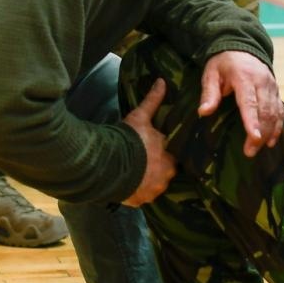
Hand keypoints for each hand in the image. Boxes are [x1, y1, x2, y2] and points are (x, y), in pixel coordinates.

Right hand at [121, 79, 175, 205]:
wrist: (111, 163)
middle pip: (164, 173)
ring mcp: (154, 191)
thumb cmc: (129, 139)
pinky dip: (136, 193)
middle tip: (143, 162)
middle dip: (156, 169)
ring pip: (154, 186)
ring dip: (146, 181)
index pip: (172, 156)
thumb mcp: (140, 117)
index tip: (154, 151)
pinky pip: (141, 197)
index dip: (163, 154)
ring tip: (134, 174)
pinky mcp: (141, 201)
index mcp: (170, 158)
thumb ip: (153, 100)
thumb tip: (162, 81)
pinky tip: (128, 185)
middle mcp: (166, 176)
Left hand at [198, 51, 282, 157]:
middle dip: (259, 133)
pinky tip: (271, 141)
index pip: (249, 101)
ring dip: (268, 133)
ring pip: (274, 112)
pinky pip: (280, 111)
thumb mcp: (211, 73)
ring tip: (258, 149)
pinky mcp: (276, 91)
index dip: (252, 120)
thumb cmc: (223, 63)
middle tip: (250, 152)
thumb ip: (209, 93)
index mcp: (244, 77)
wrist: (243, 46)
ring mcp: (272, 86)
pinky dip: (278, 127)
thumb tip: (204, 112)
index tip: (253, 137)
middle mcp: (262, 82)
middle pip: (265, 110)